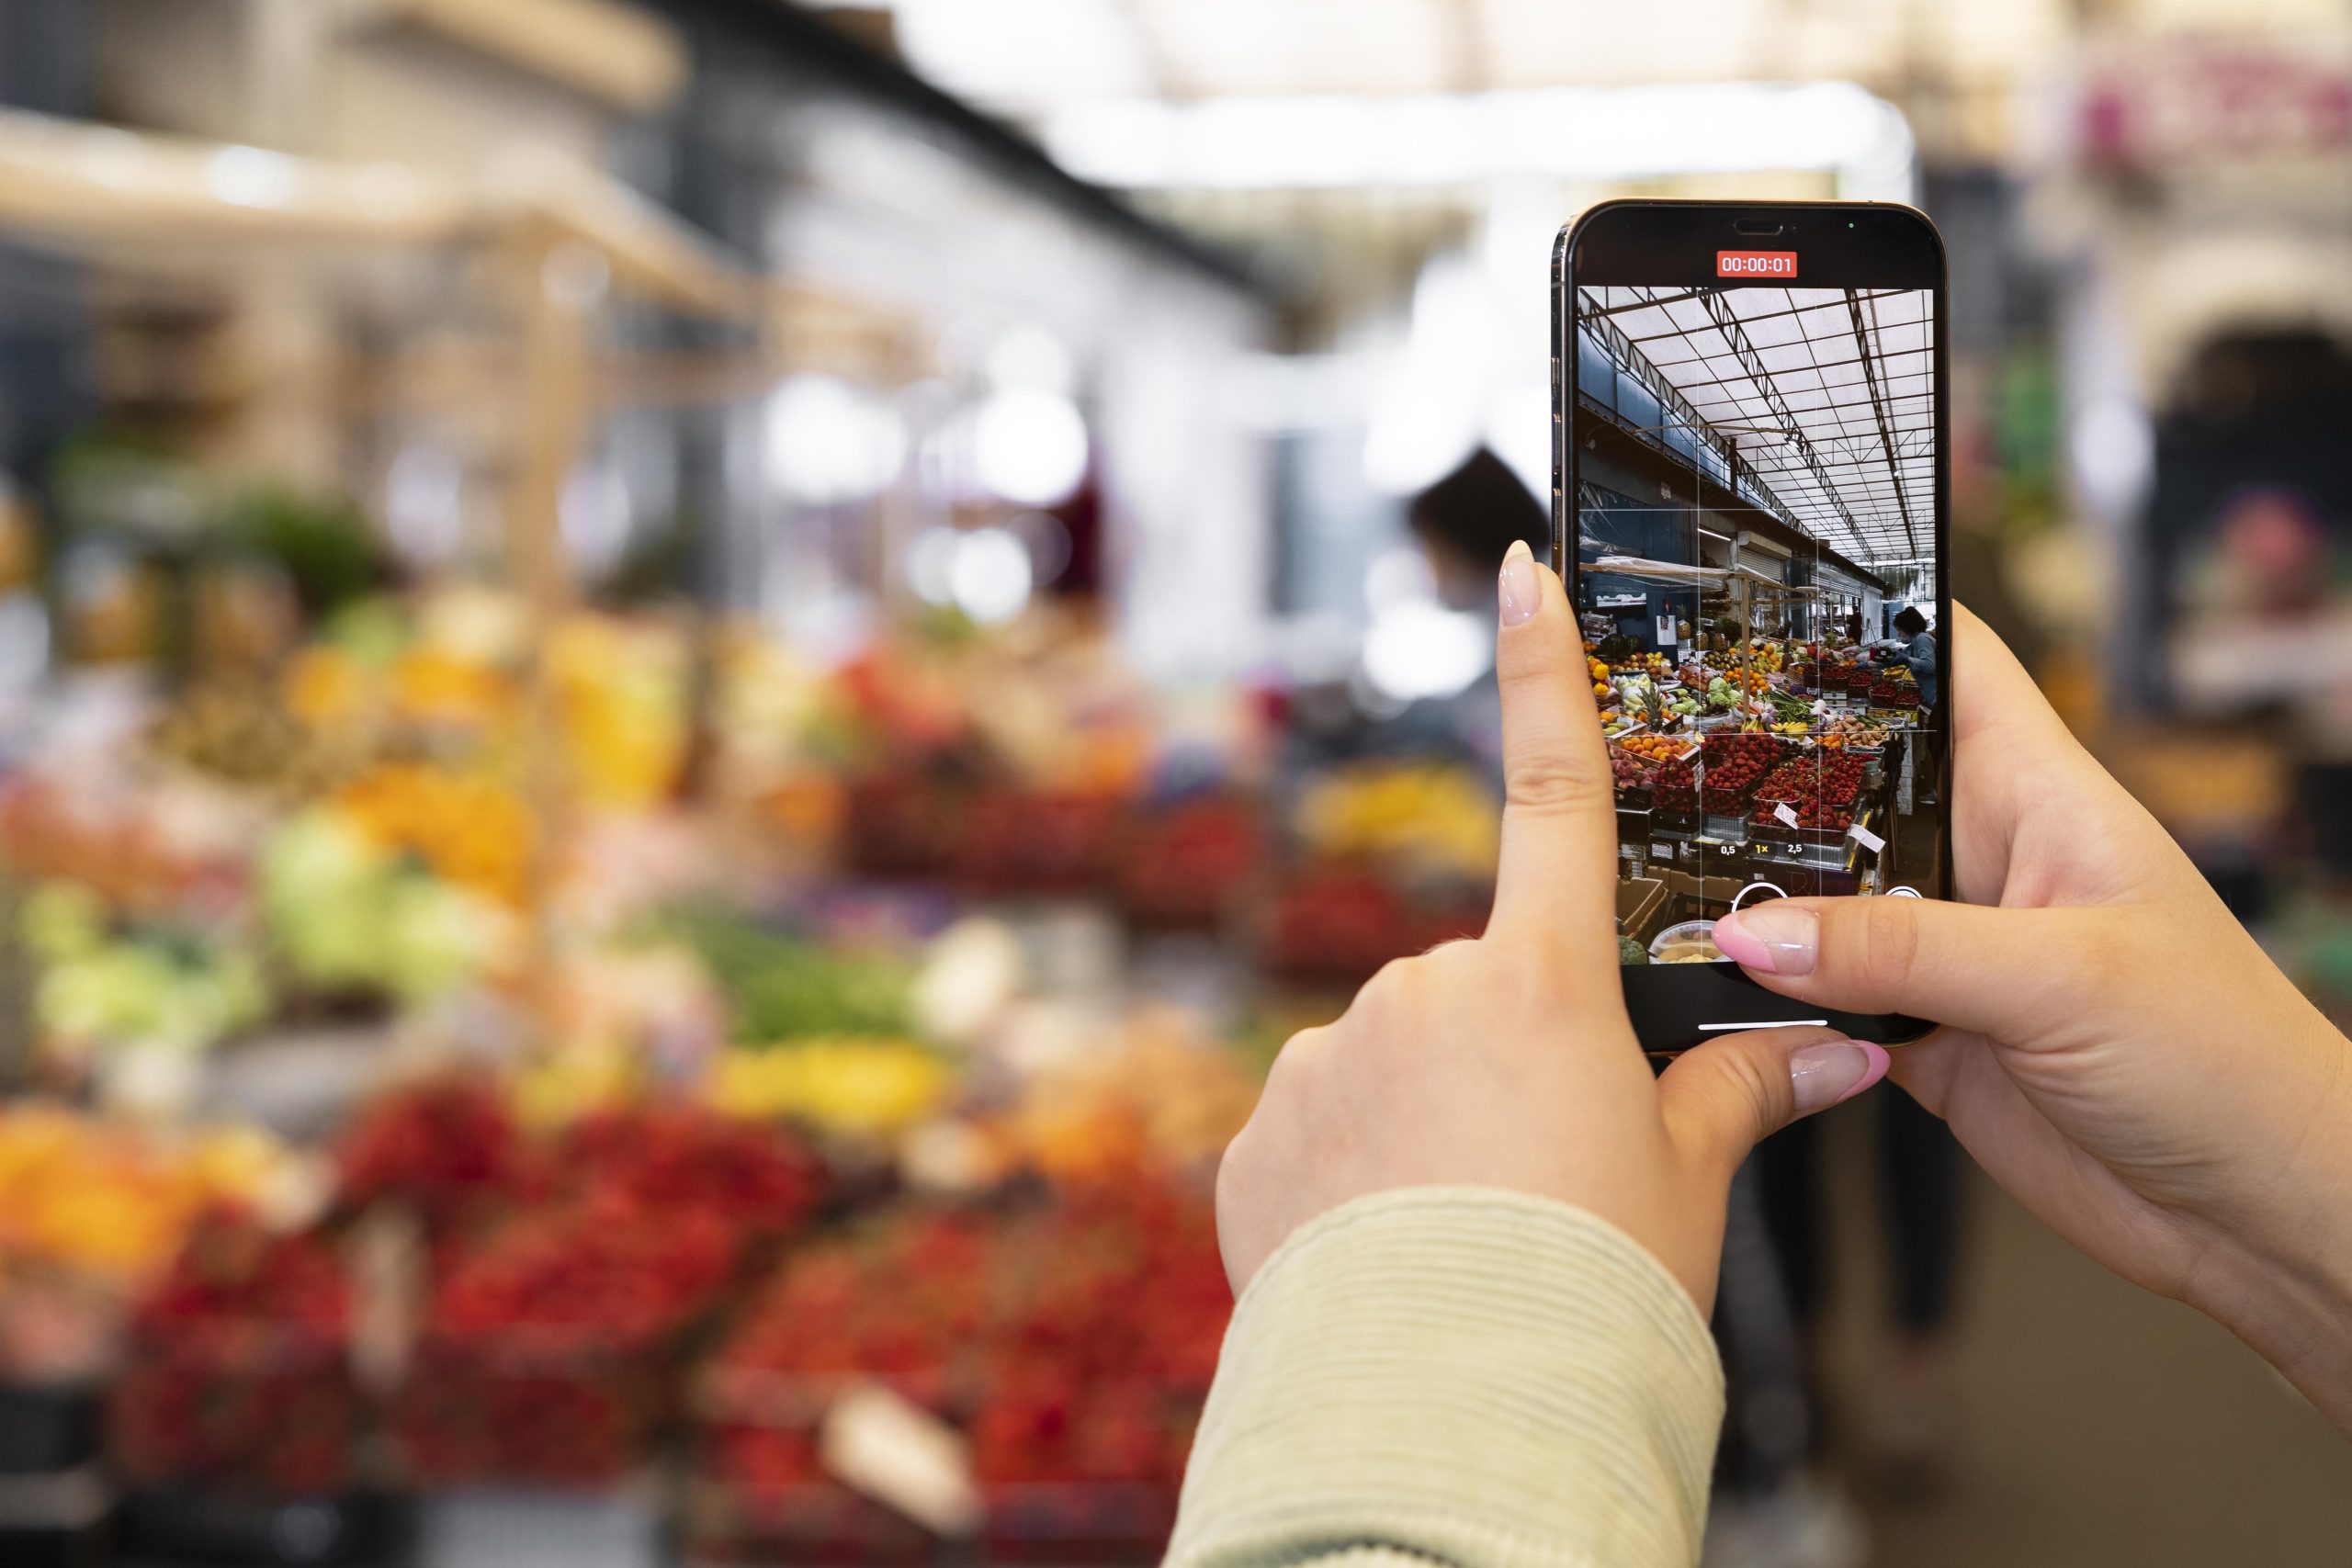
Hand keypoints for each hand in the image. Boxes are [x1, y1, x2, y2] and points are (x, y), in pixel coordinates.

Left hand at [1217, 542, 1890, 1311]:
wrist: (1449, 1408)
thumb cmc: (1587, 1289)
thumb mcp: (1685, 1184)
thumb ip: (1741, 1093)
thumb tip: (1845, 1047)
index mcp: (1542, 981)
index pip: (1554, 791)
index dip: (1540, 672)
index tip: (1517, 569)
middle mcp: (1422, 990)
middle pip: (1478, 987)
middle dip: (1506, 1054)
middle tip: (1541, 1172)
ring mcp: (1327, 1053)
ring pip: (1393, 1058)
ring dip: (1425, 1120)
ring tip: (1465, 1227)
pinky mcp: (1261, 1130)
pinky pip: (1320, 1128)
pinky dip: (1354, 1173)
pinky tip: (1390, 1248)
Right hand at [1712, 605, 2351, 1430]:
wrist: (2257, 1211)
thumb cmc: (2223, 1060)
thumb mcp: (2059, 979)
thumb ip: (1899, 952)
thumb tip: (1755, 935)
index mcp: (2037, 794)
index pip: (1944, 662)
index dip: (1866, 622)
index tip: (1758, 606)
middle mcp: (1983, 860)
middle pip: (1852, 785)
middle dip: (1765, 774)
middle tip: (1658, 764)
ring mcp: (1948, 950)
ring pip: (1820, 901)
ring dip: (1757, 904)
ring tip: (1659, 886)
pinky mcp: (1923, 1036)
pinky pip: (1821, 1000)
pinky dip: (1769, 1002)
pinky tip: (1716, 994)